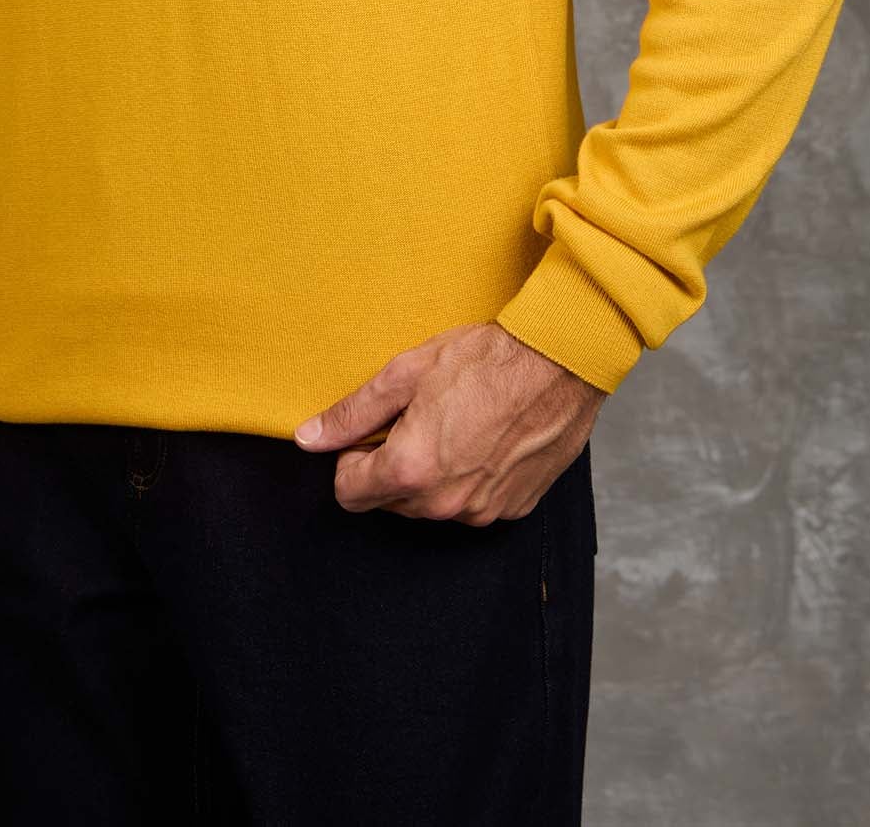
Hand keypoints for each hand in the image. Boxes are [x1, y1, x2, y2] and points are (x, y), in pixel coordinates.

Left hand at [292, 321, 603, 524]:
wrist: (561, 362)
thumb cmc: (485, 359)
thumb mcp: (406, 373)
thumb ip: (352, 413)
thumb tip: (309, 438)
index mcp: (410, 470)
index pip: (349, 493)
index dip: (352, 458)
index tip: (372, 432)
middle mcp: (444, 503)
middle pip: (389, 502)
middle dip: (391, 466)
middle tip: (417, 418)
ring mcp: (482, 511)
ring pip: (432, 505)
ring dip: (432, 474)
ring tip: (456, 424)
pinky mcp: (514, 508)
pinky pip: (474, 504)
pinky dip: (470, 479)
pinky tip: (485, 438)